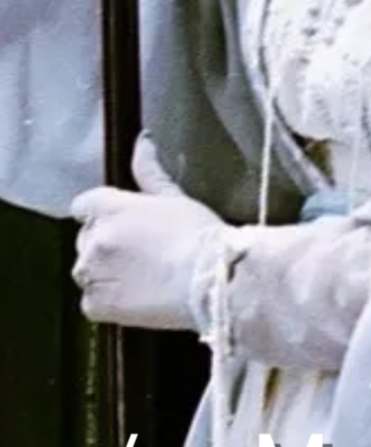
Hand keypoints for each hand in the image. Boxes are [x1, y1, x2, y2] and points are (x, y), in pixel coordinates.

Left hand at [70, 134, 223, 331]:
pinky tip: (136, 297)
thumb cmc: (198, 235)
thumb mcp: (174, 197)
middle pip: (86, 239)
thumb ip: (149, 171)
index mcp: (107, 206)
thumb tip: (143, 141)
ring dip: (105, 272)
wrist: (210, 280)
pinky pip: (91, 302)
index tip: (124, 225)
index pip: (83, 206)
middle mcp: (93, 238)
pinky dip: (107, 301)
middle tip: (140, 253)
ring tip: (141, 277)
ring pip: (87, 271)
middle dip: (105, 244)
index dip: (102, 215)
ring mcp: (92, 273)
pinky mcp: (97, 305)